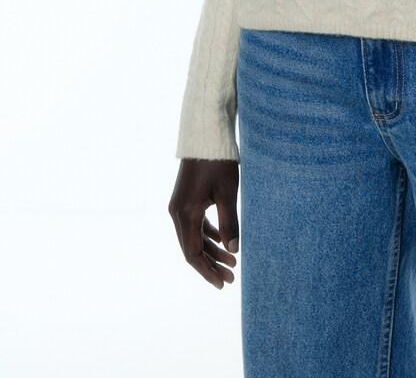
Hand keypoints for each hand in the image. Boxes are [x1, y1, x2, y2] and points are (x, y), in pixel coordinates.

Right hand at [169, 159, 239, 288]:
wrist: (205, 135)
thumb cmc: (218, 162)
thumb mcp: (227, 193)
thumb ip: (229, 223)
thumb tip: (233, 250)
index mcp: (185, 214)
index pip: (193, 253)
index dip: (208, 271)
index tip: (223, 283)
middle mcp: (177, 213)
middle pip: (192, 248)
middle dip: (211, 264)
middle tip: (231, 278)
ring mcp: (180, 206)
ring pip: (194, 237)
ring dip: (212, 250)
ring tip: (233, 262)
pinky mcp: (186, 200)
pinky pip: (195, 225)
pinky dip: (208, 235)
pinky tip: (223, 242)